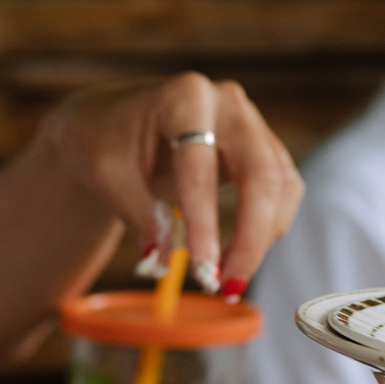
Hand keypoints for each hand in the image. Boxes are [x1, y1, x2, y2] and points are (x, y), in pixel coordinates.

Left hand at [44, 72, 302, 295]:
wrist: (110, 121)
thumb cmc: (103, 141)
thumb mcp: (105, 175)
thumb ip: (137, 215)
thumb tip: (163, 260)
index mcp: (184, 97)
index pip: (200, 168)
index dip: (205, 224)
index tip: (202, 272)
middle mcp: (227, 103)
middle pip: (262, 174)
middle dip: (251, 238)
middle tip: (227, 286)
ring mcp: (250, 122)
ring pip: (280, 186)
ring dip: (262, 238)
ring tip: (228, 279)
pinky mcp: (261, 147)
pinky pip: (282, 191)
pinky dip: (267, 228)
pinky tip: (241, 253)